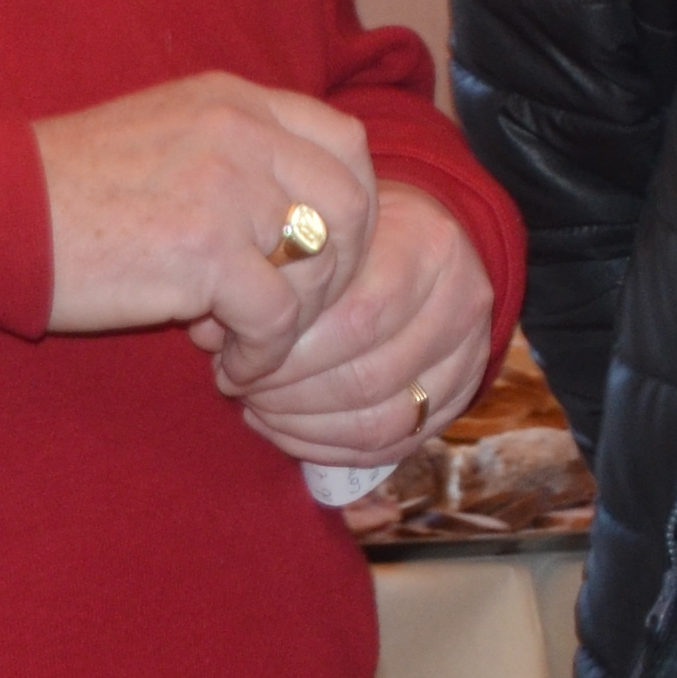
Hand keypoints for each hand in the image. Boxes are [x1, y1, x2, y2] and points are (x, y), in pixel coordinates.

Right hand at [37, 74, 377, 370]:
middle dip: (339, 272)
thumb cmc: (68, 186)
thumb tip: (302, 224)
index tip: (321, 257)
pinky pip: (278, 317)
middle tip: (295, 312)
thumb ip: (238, 156)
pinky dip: (263, 354)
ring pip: (321, 266)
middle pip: (353, 204)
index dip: (352, 207)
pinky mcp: (205, 250)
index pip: (345, 143)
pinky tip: (227, 367)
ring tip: (242, 341)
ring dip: (294, 319)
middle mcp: (243, 132)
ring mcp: (228, 187)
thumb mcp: (167, 136)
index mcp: (237, 100)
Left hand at [228, 184, 501, 465]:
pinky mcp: (462, 396)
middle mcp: (462, 301)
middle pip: (366, 377)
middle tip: (240, 388)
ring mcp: (469, 355)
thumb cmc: (354, 235)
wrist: (420, 239)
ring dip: (305, 427)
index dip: (286, 351)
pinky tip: (288, 430)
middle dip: (288, 394)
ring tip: (258, 409)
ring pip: (381, 420)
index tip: (233, 355)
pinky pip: (393, 445)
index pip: (356, 318)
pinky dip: (331, 448)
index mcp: (427, 246)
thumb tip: (207, 329)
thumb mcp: (320, 229)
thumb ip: (273, 272)